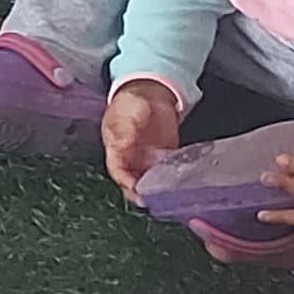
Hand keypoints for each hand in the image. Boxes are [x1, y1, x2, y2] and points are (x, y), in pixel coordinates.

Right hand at [101, 82, 183, 199]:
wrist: (151, 92)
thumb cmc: (133, 100)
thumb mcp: (128, 111)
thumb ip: (126, 128)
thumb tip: (122, 145)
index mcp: (115, 147)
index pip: (117, 170)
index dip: (125, 181)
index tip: (135, 189)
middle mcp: (129, 158)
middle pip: (131, 182)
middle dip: (139, 194)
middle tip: (151, 201)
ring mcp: (146, 160)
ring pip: (148, 182)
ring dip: (155, 191)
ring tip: (166, 198)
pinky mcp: (162, 159)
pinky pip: (165, 175)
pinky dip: (170, 183)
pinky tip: (178, 187)